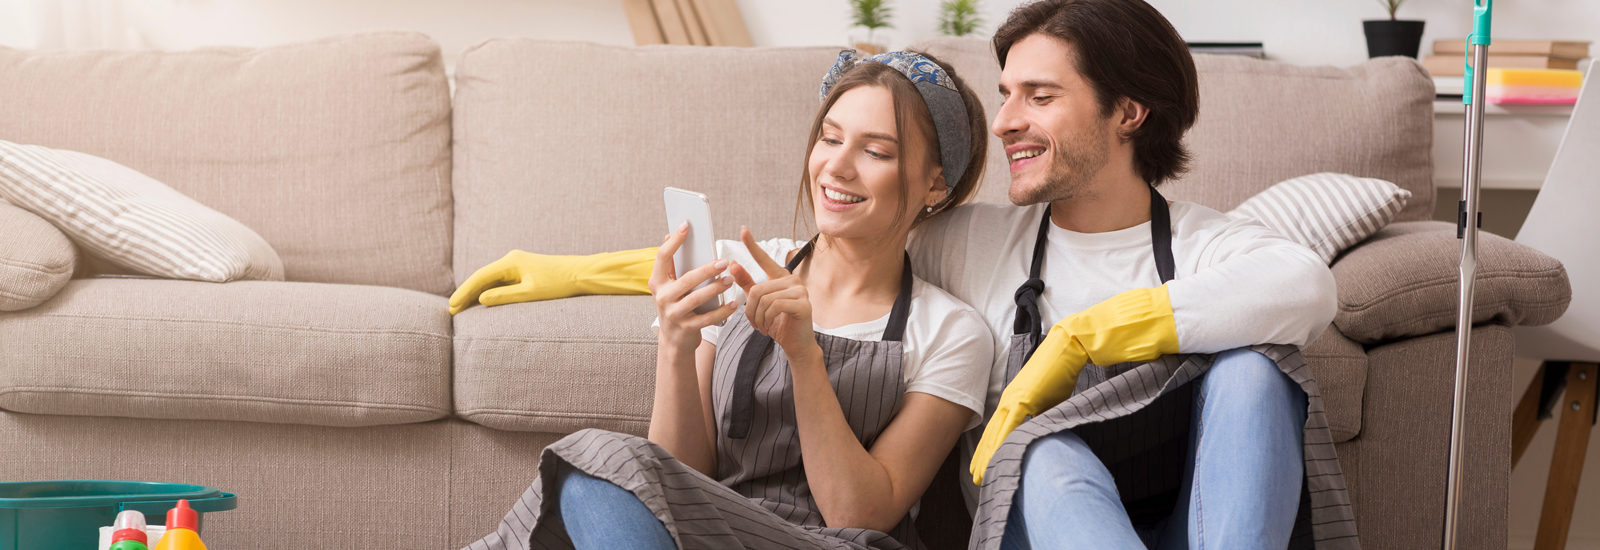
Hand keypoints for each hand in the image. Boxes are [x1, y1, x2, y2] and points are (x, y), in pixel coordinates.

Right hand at [449, 247, 655, 314]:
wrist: (580, 274)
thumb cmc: (558, 284)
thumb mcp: (530, 293)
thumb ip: (504, 296)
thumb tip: (481, 298)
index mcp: (511, 262)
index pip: (480, 277)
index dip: (464, 292)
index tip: (452, 306)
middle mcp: (511, 259)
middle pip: (482, 277)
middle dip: (466, 293)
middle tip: (452, 310)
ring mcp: (517, 264)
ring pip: (490, 279)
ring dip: (476, 293)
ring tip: (462, 308)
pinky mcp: (523, 270)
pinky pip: (500, 281)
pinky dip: (489, 291)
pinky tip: (482, 302)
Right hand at [650, 223, 738, 355]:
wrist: (673, 340)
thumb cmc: (675, 305)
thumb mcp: (669, 287)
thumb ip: (672, 265)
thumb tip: (668, 235)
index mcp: (657, 282)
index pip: (662, 257)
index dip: (674, 241)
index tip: (686, 226)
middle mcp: (662, 297)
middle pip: (686, 279)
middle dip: (707, 270)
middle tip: (724, 261)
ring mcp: (673, 314)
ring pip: (697, 298)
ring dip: (716, 288)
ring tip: (730, 279)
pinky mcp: (687, 328)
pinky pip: (708, 318)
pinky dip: (722, 311)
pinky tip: (733, 303)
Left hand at [728, 227, 818, 363]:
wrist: (795, 344)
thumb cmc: (778, 323)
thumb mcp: (759, 304)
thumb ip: (747, 284)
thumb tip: (733, 264)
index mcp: (781, 277)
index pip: (765, 258)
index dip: (753, 245)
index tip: (743, 230)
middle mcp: (793, 280)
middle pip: (758, 289)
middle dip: (750, 309)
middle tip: (753, 322)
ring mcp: (800, 291)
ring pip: (764, 299)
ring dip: (757, 317)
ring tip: (760, 326)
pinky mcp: (804, 305)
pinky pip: (774, 306)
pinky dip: (766, 319)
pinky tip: (768, 327)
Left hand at [969, 330, 1088, 484]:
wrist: (1066, 350)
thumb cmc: (1059, 373)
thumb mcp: (1047, 401)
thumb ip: (1039, 416)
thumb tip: (1039, 431)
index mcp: (1012, 401)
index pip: (995, 429)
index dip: (987, 449)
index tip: (980, 466)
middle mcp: (1008, 401)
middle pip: (990, 434)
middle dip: (982, 458)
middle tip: (975, 478)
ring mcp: (1015, 399)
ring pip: (997, 432)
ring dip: (988, 454)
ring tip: (981, 473)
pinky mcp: (1025, 398)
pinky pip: (1012, 423)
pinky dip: (1005, 439)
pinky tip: (999, 455)